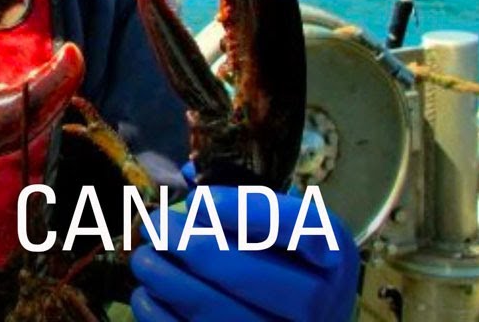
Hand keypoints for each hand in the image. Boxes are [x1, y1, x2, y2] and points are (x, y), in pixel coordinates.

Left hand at [130, 186, 358, 321]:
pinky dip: (161, 316)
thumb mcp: (283, 226)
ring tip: (144, 258)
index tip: (197, 199)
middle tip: (155, 225)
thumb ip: (245, 196)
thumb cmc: (286, 265)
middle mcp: (322, 303)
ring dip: (168, 281)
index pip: (300, 227)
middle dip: (190, 246)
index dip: (243, 210)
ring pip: (216, 312)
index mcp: (334, 253)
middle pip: (250, 275)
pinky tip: (147, 295)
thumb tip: (189, 172)